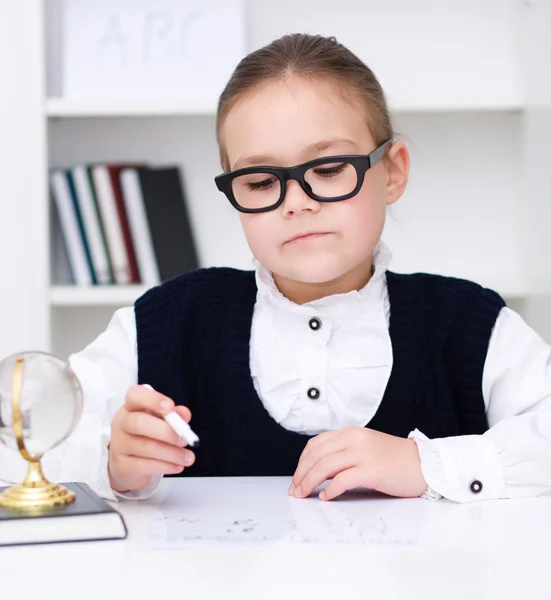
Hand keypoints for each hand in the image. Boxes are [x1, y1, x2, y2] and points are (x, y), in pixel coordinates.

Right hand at [108, 385, 194, 492]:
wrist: (128, 465)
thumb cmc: (147, 436)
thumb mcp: (161, 422)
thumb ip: (174, 416)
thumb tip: (185, 414)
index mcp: (131, 407)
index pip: (135, 395)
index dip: (152, 399)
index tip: (170, 407)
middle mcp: (121, 423)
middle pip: (138, 423)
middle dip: (165, 431)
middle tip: (185, 439)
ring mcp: (118, 445)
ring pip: (145, 447)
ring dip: (172, 453)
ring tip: (188, 458)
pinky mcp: (121, 466)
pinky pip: (144, 465)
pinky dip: (165, 466)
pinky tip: (178, 466)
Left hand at [289, 427, 426, 500]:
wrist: (423, 464)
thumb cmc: (394, 459)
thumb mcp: (364, 448)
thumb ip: (342, 454)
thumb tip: (317, 471)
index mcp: (350, 432)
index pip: (316, 444)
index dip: (302, 461)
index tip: (296, 476)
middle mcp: (354, 439)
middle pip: (317, 455)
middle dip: (301, 474)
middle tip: (294, 490)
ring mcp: (363, 453)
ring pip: (325, 466)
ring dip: (309, 482)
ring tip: (303, 495)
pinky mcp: (372, 470)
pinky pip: (342, 480)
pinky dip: (330, 489)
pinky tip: (325, 497)